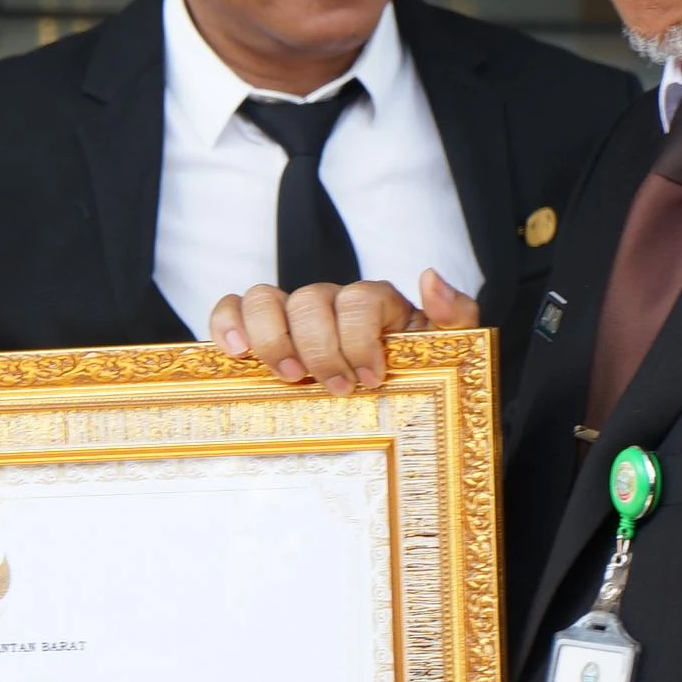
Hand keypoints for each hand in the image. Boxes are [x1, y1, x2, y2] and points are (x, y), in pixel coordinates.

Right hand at [206, 269, 473, 393]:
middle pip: (310, 300)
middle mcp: (329, 301)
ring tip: (288, 378)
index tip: (370, 378)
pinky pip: (231, 308)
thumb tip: (430, 277)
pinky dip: (227, 323)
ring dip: (272, 338)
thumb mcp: (448, 350)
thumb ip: (455, 315)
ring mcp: (290, 315)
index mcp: (373, 304)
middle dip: (320, 348)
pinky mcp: (257, 332)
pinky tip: (236, 353)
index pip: (358, 297)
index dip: (359, 337)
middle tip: (335, 389)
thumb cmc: (414, 376)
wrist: (391, 404)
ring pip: (264, 297)